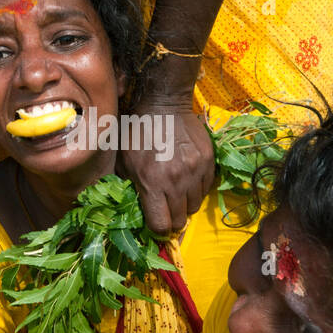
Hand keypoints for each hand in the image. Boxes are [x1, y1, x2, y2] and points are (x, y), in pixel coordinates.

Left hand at [118, 105, 213, 233]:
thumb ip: (128, 187)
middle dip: (172, 219)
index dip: (157, 227)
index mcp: (152, 183)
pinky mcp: (208, 162)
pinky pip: (206, 189)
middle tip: (165, 208)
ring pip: (195, 206)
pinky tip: (187, 179)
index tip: (154, 220)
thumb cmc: (137, 132)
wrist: (163, 104)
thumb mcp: (123, 160)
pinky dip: (197, 190)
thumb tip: (131, 209)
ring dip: (185, 204)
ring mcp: (195, 172)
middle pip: (180, 220)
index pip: (161, 225)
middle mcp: (176, 181)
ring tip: (176, 192)